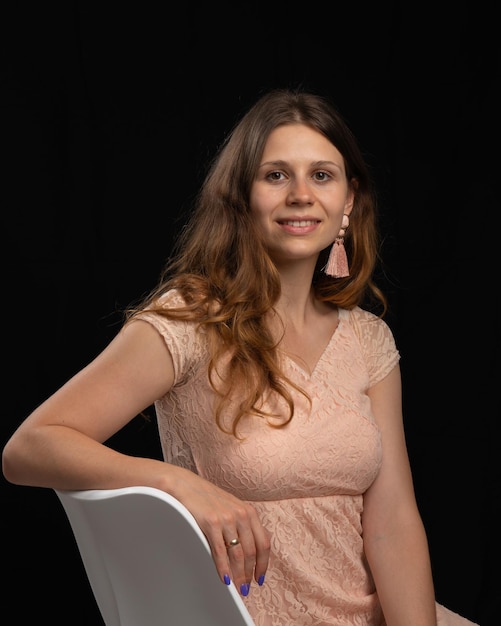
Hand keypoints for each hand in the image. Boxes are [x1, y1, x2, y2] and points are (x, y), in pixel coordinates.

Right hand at [171, 471, 269, 594]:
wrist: (187, 486)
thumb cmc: (208, 499)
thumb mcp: (232, 508)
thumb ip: (243, 525)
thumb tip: (250, 553)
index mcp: (249, 512)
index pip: (263, 543)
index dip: (263, 564)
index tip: (260, 578)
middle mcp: (241, 514)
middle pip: (251, 552)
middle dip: (250, 574)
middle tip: (246, 588)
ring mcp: (227, 518)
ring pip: (238, 554)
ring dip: (239, 575)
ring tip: (237, 589)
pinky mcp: (211, 523)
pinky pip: (220, 552)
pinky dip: (224, 569)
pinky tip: (225, 579)